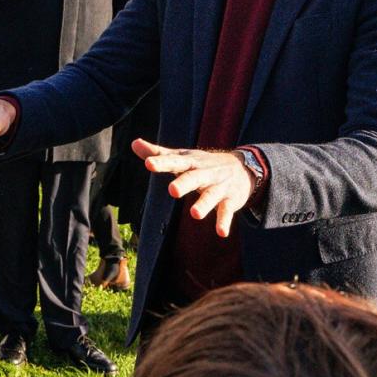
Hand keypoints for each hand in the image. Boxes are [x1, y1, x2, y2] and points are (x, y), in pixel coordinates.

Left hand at [132, 138, 253, 237]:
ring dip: (204, 204)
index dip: (162, 162)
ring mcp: (219, 186)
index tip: (148, 163)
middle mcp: (205, 173)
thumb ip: (159, 153)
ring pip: (211, 195)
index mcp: (191, 163)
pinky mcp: (230, 200)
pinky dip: (224, 221)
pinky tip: (221, 232)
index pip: (174, 162)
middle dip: (184, 183)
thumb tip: (134, 143)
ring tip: (195, 214)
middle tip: (172, 190)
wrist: (243, 168)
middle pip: (194, 177)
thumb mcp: (183, 157)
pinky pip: (226, 211)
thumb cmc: (204, 164)